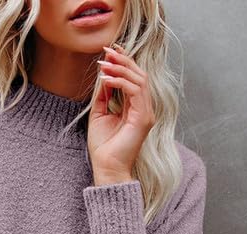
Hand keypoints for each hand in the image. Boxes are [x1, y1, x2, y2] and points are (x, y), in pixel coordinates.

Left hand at [87, 43, 155, 184]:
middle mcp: (144, 109)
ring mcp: (146, 113)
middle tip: (107, 51)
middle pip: (139, 75)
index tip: (109, 51)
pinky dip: (121, 82)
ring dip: (121, 69)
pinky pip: (135, 92)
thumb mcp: (99, 116)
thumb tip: (104, 77)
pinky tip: (107, 79)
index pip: (134, 79)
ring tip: (104, 64)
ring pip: (139, 80)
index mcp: (135, 108)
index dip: (123, 62)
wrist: (107, 169)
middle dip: (123, 60)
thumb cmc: (103, 148)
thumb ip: (103, 97)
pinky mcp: (143, 119)